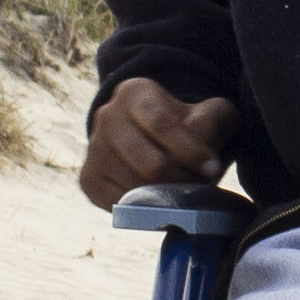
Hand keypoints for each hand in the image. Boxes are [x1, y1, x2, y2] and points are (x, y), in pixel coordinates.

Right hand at [79, 77, 240, 213]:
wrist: (155, 142)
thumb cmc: (187, 126)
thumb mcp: (208, 114)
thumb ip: (211, 122)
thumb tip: (199, 147)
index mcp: (134, 92)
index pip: (162, 124)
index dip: (191, 150)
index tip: (211, 167)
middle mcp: (107, 116)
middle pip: (151, 164)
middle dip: (181, 179)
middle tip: (197, 183)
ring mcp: (94, 148)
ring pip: (137, 187)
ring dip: (165, 196)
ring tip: (180, 189)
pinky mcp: (88, 178)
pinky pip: (120, 203)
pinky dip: (145, 207)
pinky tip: (158, 198)